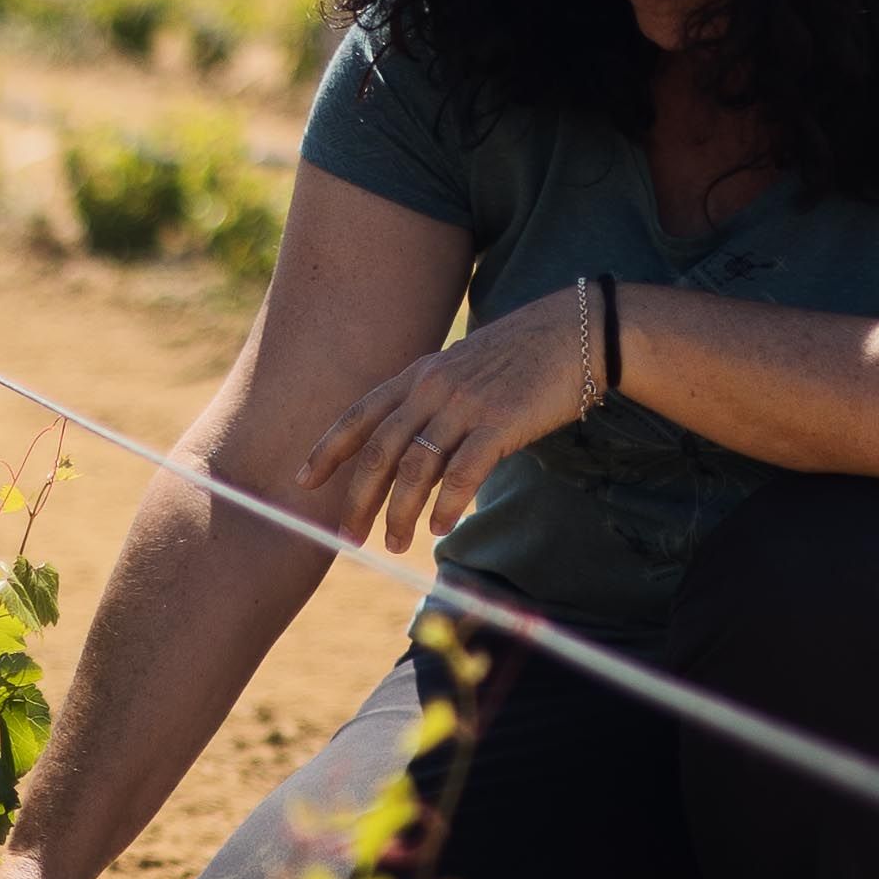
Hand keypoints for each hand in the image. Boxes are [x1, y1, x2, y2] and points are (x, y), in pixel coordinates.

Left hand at [304, 289, 597, 550]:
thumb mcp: (463, 370)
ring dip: (399, 513)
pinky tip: (439, 527)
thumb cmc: (520, 359)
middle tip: (346, 537)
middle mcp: (433, 388)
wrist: (575, 333)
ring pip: (415, 468)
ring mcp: (465, 404)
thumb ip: (432, 405)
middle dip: (358, 498)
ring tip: (394, 544)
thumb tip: (412, 457)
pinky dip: (446, 504)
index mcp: (419, 375)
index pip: (360, 415)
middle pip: (380, 451)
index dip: (329, 449)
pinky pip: (463, 472)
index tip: (303, 480)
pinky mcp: (500, 422)